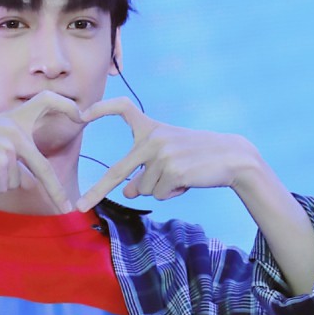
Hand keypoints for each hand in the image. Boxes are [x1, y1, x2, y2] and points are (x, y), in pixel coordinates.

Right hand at [0, 91, 83, 213]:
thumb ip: (12, 153)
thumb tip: (30, 183)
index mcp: (14, 119)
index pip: (46, 101)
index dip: (66, 106)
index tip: (82, 116)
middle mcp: (15, 130)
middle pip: (43, 168)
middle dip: (55, 192)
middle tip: (67, 208)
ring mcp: (9, 146)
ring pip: (15, 182)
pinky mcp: (0, 162)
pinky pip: (2, 186)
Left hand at [76, 97, 253, 211]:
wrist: (233, 157)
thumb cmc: (197, 158)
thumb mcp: (167, 160)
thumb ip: (144, 172)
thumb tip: (128, 192)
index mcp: (151, 129)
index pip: (123, 108)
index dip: (101, 109)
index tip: (81, 115)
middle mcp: (153, 138)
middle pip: (118, 171)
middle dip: (97, 191)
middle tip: (80, 206)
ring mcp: (162, 154)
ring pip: (145, 188)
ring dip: (162, 189)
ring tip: (183, 175)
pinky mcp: (172, 170)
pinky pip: (160, 194)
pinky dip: (172, 193)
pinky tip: (188, 180)